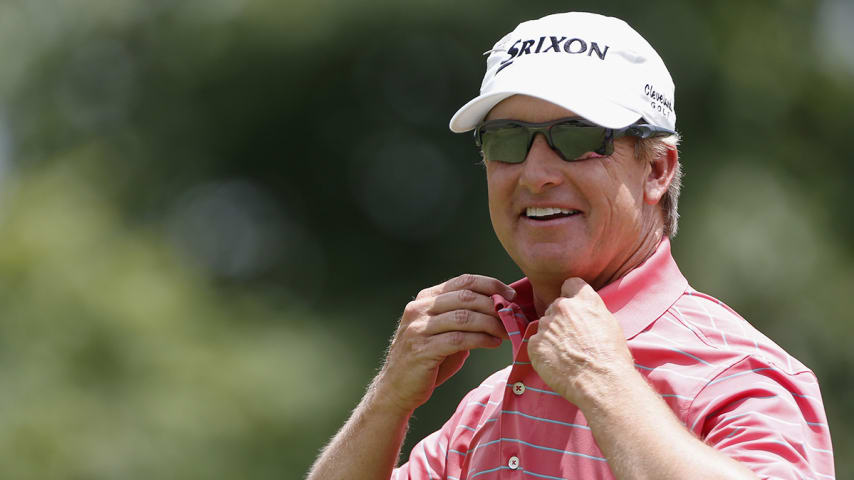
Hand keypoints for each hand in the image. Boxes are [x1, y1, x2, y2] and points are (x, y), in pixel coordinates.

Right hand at [375, 274, 515, 414]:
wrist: (396, 388)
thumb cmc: (427, 360)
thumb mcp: (443, 332)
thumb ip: (463, 317)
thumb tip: (499, 308)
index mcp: (425, 299)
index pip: (462, 281)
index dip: (490, 284)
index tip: (511, 295)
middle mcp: (419, 309)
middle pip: (466, 297)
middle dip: (494, 305)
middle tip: (513, 316)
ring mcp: (418, 329)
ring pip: (464, 317)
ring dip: (491, 324)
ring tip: (507, 332)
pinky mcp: (422, 350)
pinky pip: (459, 339)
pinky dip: (481, 340)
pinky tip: (494, 343)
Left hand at [527, 277, 634, 408]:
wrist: (602, 382)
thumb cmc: (611, 356)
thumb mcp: (609, 323)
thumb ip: (591, 311)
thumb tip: (584, 311)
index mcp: (582, 298)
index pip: (570, 284)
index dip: (572, 297)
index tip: (575, 309)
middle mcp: (562, 307)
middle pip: (555, 307)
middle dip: (561, 319)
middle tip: (572, 339)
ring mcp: (546, 325)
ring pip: (545, 326)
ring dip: (551, 336)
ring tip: (566, 355)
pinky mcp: (535, 344)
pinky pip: (535, 343)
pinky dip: (543, 351)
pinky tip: (557, 363)